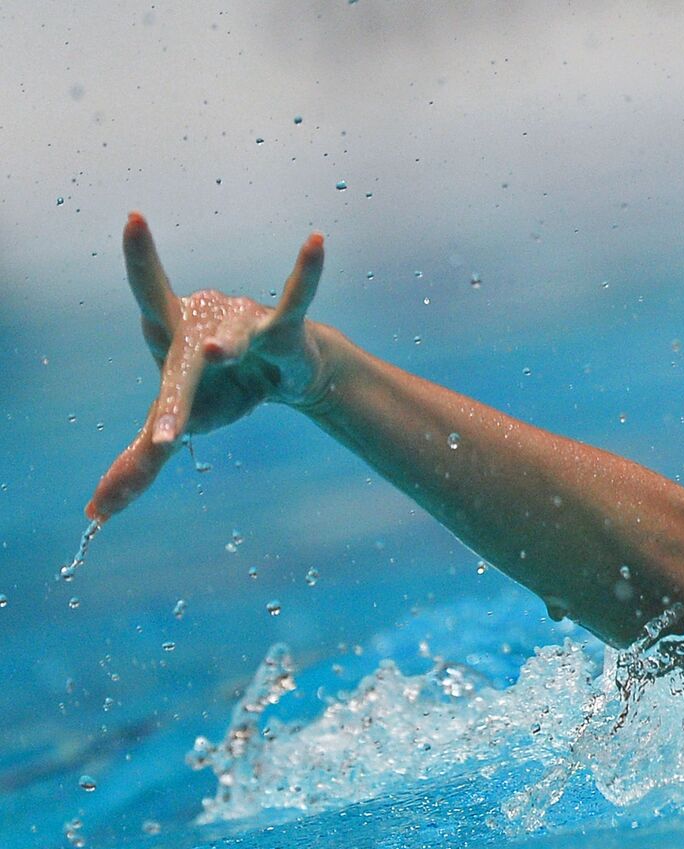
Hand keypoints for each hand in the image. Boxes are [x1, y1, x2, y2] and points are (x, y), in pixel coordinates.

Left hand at [86, 213, 327, 521]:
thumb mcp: (180, 420)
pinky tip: (315, 240)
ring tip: (218, 355)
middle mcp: (204, 318)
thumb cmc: (223, 390)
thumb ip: (135, 462)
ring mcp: (244, 321)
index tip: (137, 220)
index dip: (142, 260)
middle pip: (182, 360)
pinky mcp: (285, 330)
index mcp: (172, 331)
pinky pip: (297, 299)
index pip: (147, 293)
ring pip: (232, 340)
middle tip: (163, 439)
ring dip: (229, 349)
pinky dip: (307, 273)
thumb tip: (92, 517)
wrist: (286, 380)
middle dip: (175, 403)